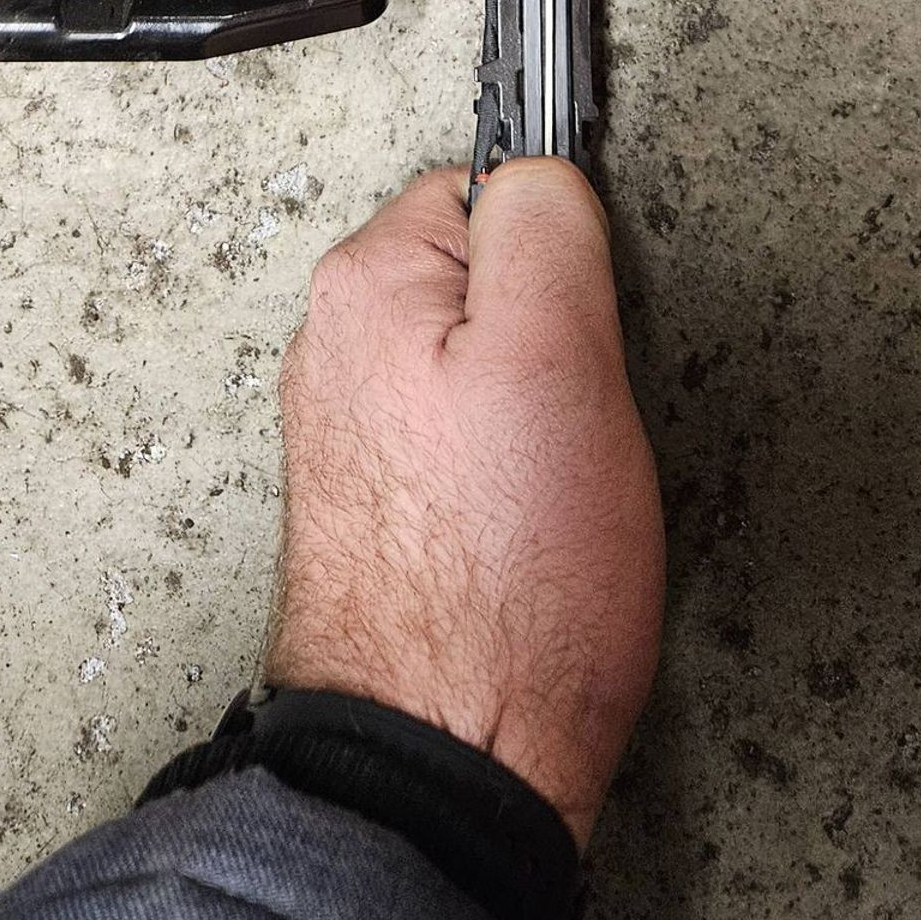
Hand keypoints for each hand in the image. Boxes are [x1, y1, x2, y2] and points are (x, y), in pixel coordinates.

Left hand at [265, 158, 664, 846]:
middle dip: (550, 339)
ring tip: (553, 489)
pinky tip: (527, 528)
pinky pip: (464, 443)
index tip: (585, 328)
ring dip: (530, 412)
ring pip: (480, 368)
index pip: (492, 192)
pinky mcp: (378, 507)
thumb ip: (546, 225)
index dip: (564, 259)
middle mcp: (335, 348)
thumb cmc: (506, 576)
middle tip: (574, 423)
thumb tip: (542, 164)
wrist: (446, 754)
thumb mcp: (560, 355)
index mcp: (366, 285)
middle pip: (485, 284)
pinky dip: (504, 473)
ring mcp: (351, 432)